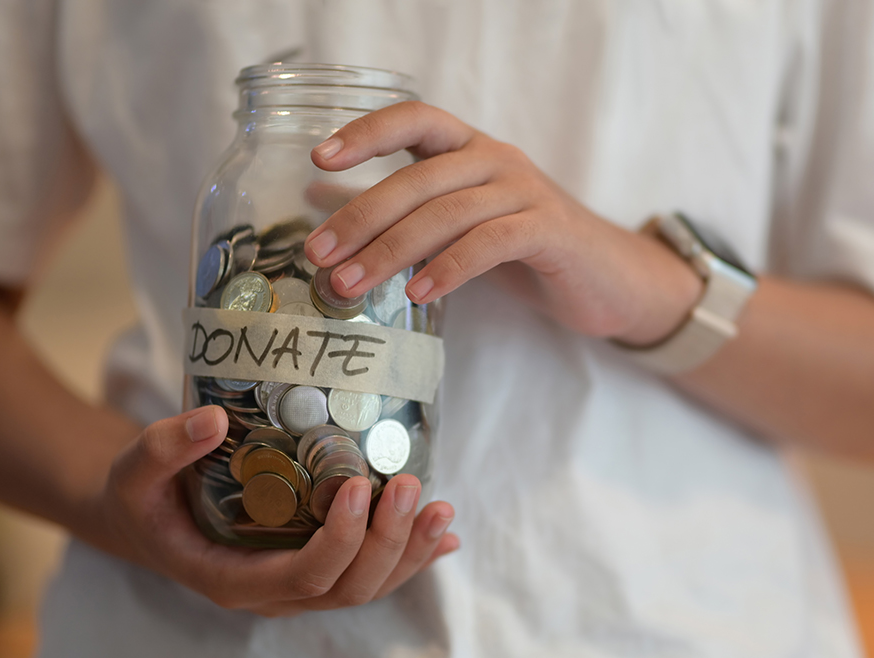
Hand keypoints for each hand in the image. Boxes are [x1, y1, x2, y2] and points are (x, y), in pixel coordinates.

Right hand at [94, 405, 457, 616]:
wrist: (148, 518)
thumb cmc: (143, 497)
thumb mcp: (135, 471)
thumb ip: (166, 447)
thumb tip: (215, 418)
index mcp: (231, 578)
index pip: (303, 576)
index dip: (340, 541)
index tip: (359, 486)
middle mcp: (272, 592)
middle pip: (348, 587)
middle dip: (389, 543)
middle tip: (410, 485)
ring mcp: (297, 584)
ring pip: (366, 586)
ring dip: (409, 552)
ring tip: (441, 509)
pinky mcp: (313, 565)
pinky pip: (368, 571)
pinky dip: (409, 556)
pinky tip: (442, 536)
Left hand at [305, 101, 702, 345]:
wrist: (604, 277)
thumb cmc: (521, 247)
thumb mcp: (453, 222)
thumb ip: (395, 209)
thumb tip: (319, 196)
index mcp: (468, 149)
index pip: (414, 118)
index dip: (367, 132)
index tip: (320, 157)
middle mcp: (495, 159)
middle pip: (418, 177)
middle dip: (362, 216)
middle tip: (320, 254)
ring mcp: (525, 191)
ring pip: (447, 212)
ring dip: (392, 251)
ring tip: (351, 286)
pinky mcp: (549, 230)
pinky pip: (490, 242)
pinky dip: (449, 268)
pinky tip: (418, 294)